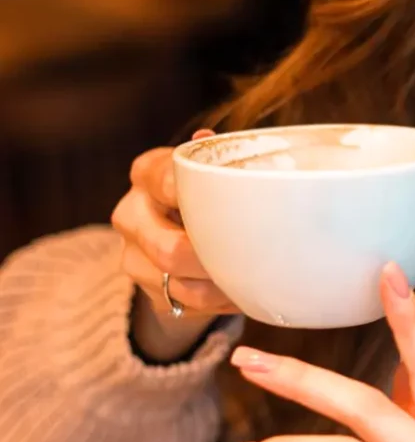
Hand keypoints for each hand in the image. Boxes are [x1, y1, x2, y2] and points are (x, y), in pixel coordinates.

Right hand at [111, 130, 238, 360]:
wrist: (180, 231)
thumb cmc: (208, 190)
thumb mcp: (210, 167)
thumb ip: (215, 155)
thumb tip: (207, 138)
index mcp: (147, 174)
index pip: (163, 181)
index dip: (195, 194)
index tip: (228, 202)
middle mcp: (130, 214)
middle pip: (169, 249)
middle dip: (215, 257)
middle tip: (254, 254)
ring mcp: (133, 256)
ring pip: (180, 284)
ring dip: (223, 285)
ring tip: (256, 276)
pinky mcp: (149, 290)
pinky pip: (189, 304)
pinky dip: (222, 300)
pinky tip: (244, 289)